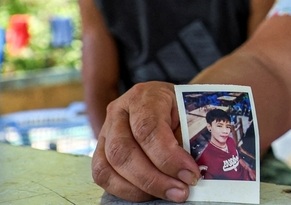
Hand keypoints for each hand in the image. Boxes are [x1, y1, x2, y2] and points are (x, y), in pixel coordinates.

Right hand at [91, 82, 199, 202]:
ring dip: (140, 188)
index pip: (148, 129)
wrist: (168, 101)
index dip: (168, 157)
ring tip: (168, 193)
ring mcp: (105, 130)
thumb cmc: (180, 108)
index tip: (190, 174)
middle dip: (154, 179)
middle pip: (124, 151)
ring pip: (109, 166)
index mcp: (144, 96)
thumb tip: (188, 172)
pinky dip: (126, 190)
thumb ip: (188, 139)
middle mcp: (119, 111)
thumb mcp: (189, 114)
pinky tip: (149, 193)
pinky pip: (103, 175)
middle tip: (181, 191)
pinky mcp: (100, 149)